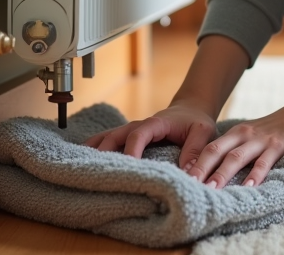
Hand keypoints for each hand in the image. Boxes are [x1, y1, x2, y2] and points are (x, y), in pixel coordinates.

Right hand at [84, 101, 218, 167]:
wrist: (192, 109)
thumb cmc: (196, 121)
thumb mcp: (203, 132)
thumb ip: (196, 151)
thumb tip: (189, 174)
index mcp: (156, 123)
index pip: (139, 134)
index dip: (131, 150)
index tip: (128, 166)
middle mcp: (140, 125)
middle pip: (116, 134)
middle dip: (104, 149)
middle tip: (93, 168)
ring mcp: (133, 130)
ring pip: (109, 136)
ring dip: (96, 148)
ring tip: (80, 164)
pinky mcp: (131, 136)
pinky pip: (111, 140)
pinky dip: (97, 147)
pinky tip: (85, 158)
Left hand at [187, 96, 283, 188]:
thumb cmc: (275, 131)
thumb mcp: (252, 136)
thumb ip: (236, 150)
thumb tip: (213, 176)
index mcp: (236, 133)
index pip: (209, 148)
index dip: (194, 163)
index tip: (180, 179)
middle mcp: (245, 134)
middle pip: (217, 151)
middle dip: (201, 169)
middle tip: (188, 186)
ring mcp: (261, 140)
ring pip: (236, 157)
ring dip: (222, 174)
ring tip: (211, 189)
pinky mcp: (279, 145)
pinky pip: (264, 162)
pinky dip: (255, 175)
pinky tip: (248, 188)